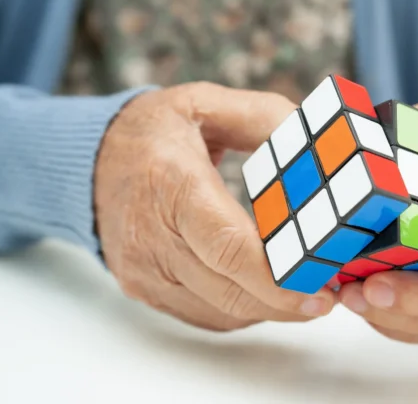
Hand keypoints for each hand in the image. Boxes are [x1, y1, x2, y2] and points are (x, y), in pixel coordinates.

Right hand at [95, 82, 335, 330]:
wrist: (87, 162)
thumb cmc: (153, 132)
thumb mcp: (205, 103)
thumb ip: (264, 117)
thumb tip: (313, 136)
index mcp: (172, 183)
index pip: (227, 246)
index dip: (277, 277)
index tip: (320, 287)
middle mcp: (152, 235)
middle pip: (229, 289)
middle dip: (286, 302)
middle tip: (330, 295)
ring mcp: (144, 269)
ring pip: (220, 310)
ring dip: (268, 309)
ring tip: (306, 292)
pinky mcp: (143, 288)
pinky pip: (203, 314)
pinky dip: (241, 310)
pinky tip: (265, 293)